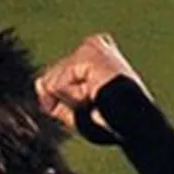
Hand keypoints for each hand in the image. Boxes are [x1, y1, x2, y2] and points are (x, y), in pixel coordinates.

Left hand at [34, 34, 151, 138]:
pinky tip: (95, 95)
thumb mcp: (74, 113)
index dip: (64, 102)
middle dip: (65, 101)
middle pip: (49, 80)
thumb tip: (39, 82)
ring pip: (51, 82)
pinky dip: (73, 98)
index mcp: (91, 55)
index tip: (92, 108)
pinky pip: (58, 84)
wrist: (135, 127)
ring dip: (71, 102)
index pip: (52, 80)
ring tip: (98, 100)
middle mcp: (92, 45)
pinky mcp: (90, 53)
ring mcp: (92, 47)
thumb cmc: (112, 123)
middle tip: (96, 106)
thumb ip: (52, 99)